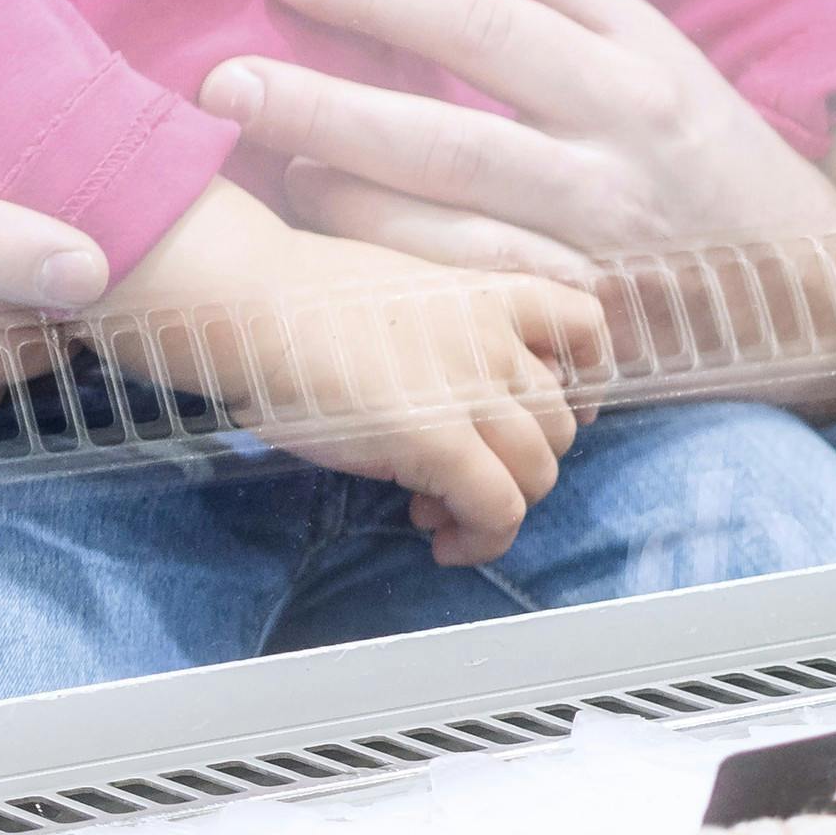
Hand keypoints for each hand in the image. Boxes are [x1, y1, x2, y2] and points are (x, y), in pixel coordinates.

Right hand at [89, 181, 605, 563]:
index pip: (584, 328)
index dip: (582, 382)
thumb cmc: (294, 299)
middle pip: (560, 422)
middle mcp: (496, 341)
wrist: (251, 300)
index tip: (553, 416)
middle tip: (457, 479)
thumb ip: (444, 339)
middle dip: (520, 462)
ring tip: (438, 513)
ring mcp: (475, 392)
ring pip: (540, 473)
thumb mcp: (396, 295)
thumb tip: (449, 402)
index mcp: (486, 294)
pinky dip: (482, 538)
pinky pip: (500, 510)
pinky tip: (441, 540)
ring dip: (501, 506)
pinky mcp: (442, 443)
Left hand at [207, 0, 835, 399]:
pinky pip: (480, 305)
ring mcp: (597, 253)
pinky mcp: (586, 332)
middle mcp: (612, 162)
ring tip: (266, 165)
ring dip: (352, 201)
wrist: (818, 295)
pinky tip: (333, 250)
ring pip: (458, 232)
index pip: (491, 20)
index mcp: (629, 72)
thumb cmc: (709, 149)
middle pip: (455, 133)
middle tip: (225, 83)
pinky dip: (402, 278)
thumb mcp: (652, 42)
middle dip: (332, 106)